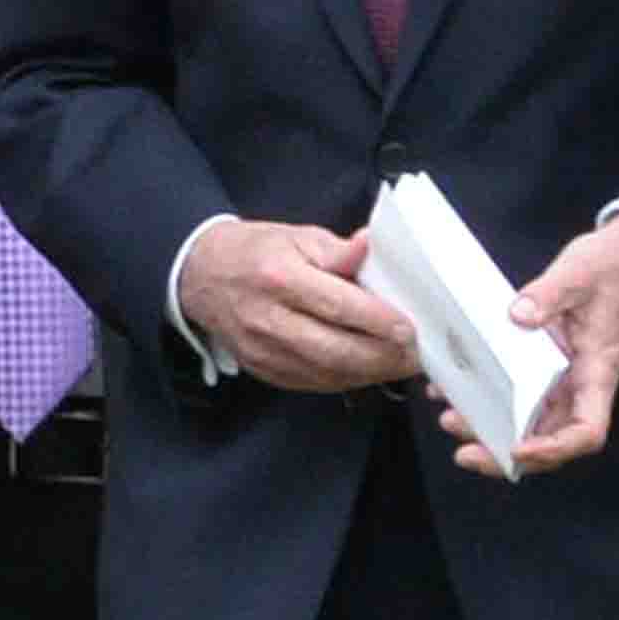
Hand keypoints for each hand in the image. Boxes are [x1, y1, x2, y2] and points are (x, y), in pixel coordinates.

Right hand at [178, 219, 418, 394]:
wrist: (202, 276)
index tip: (409, 327)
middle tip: (416, 354)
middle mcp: (269, 319)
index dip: (377, 320)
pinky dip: (347, 379)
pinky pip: (313, 382)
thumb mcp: (297, 236)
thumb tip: (371, 246)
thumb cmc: (257, 251)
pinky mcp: (264, 370)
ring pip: (326, 373)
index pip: (336, 305)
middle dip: (381, 356)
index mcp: (279, 278)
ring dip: (370, 373)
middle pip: (334, 349)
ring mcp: (264, 351)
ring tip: (401, 364)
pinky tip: (369, 370)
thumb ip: (337, 250)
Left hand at [440, 216, 618, 477]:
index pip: (587, 430)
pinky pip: (516, 396)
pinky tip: (453, 391)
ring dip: (490, 431)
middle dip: (506, 455)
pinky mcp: (544, 367)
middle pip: (549, 440)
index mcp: (597, 372)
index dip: (555, 449)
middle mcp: (580, 386)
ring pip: (527, 424)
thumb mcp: (581, 272)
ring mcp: (561, 379)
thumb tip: (519, 315)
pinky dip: (486, 400)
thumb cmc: (614, 270)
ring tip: (451, 419)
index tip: (519, 448)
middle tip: (465, 451)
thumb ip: (551, 293)